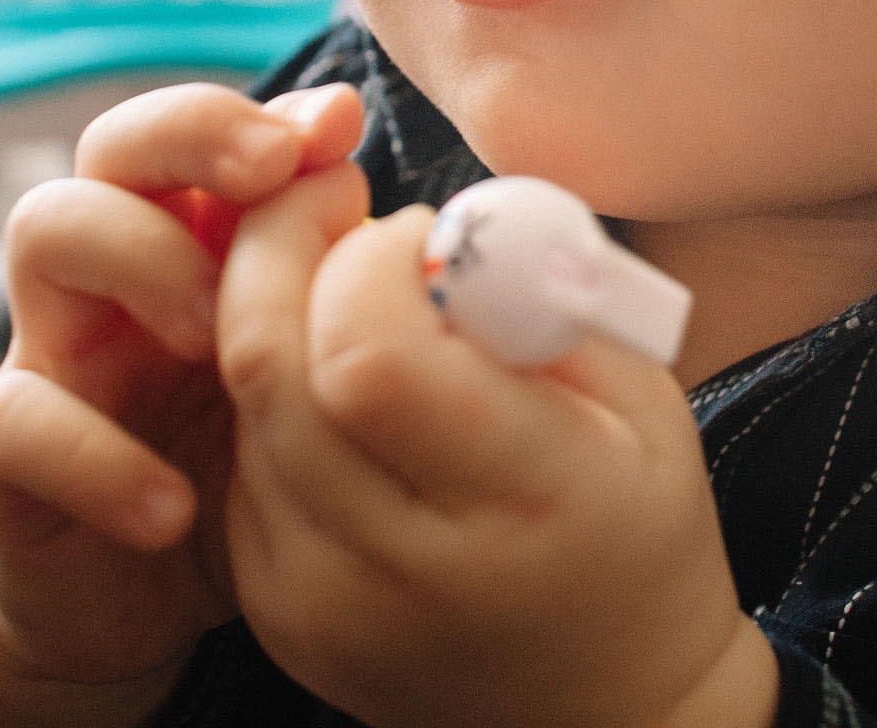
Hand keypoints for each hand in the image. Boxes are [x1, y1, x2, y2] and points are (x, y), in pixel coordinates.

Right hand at [0, 82, 364, 726]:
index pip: (195, 125)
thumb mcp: (304, 371)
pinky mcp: (2, 459)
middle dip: (190, 133)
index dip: (254, 111)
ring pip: (46, 229)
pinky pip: (7, 421)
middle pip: (113, 144)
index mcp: (191, 238)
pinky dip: (92, 459)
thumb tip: (388, 179)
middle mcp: (113, 273)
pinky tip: (173, 510)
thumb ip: (339, 278)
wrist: (140, 605)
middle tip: (274, 173)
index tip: (337, 129)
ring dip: (142, 258)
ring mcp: (51, 352)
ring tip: (223, 338)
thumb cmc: (246, 464)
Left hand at [213, 177, 779, 727]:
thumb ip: (535, 299)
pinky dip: (273, 394)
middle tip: (326, 198)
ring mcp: (323, 603)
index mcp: (528, 505)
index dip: (368, 256)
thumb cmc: (631, 517)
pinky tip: (337, 384)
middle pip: (268, 364)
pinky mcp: (273, 614)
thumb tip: (426, 227)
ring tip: (348, 293)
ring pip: (240, 404)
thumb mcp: (637, 395)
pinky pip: (240, 460)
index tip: (416, 230)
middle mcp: (406, 569)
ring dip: (270, 311)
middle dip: (277, 244)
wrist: (602, 701)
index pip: (371, 354)